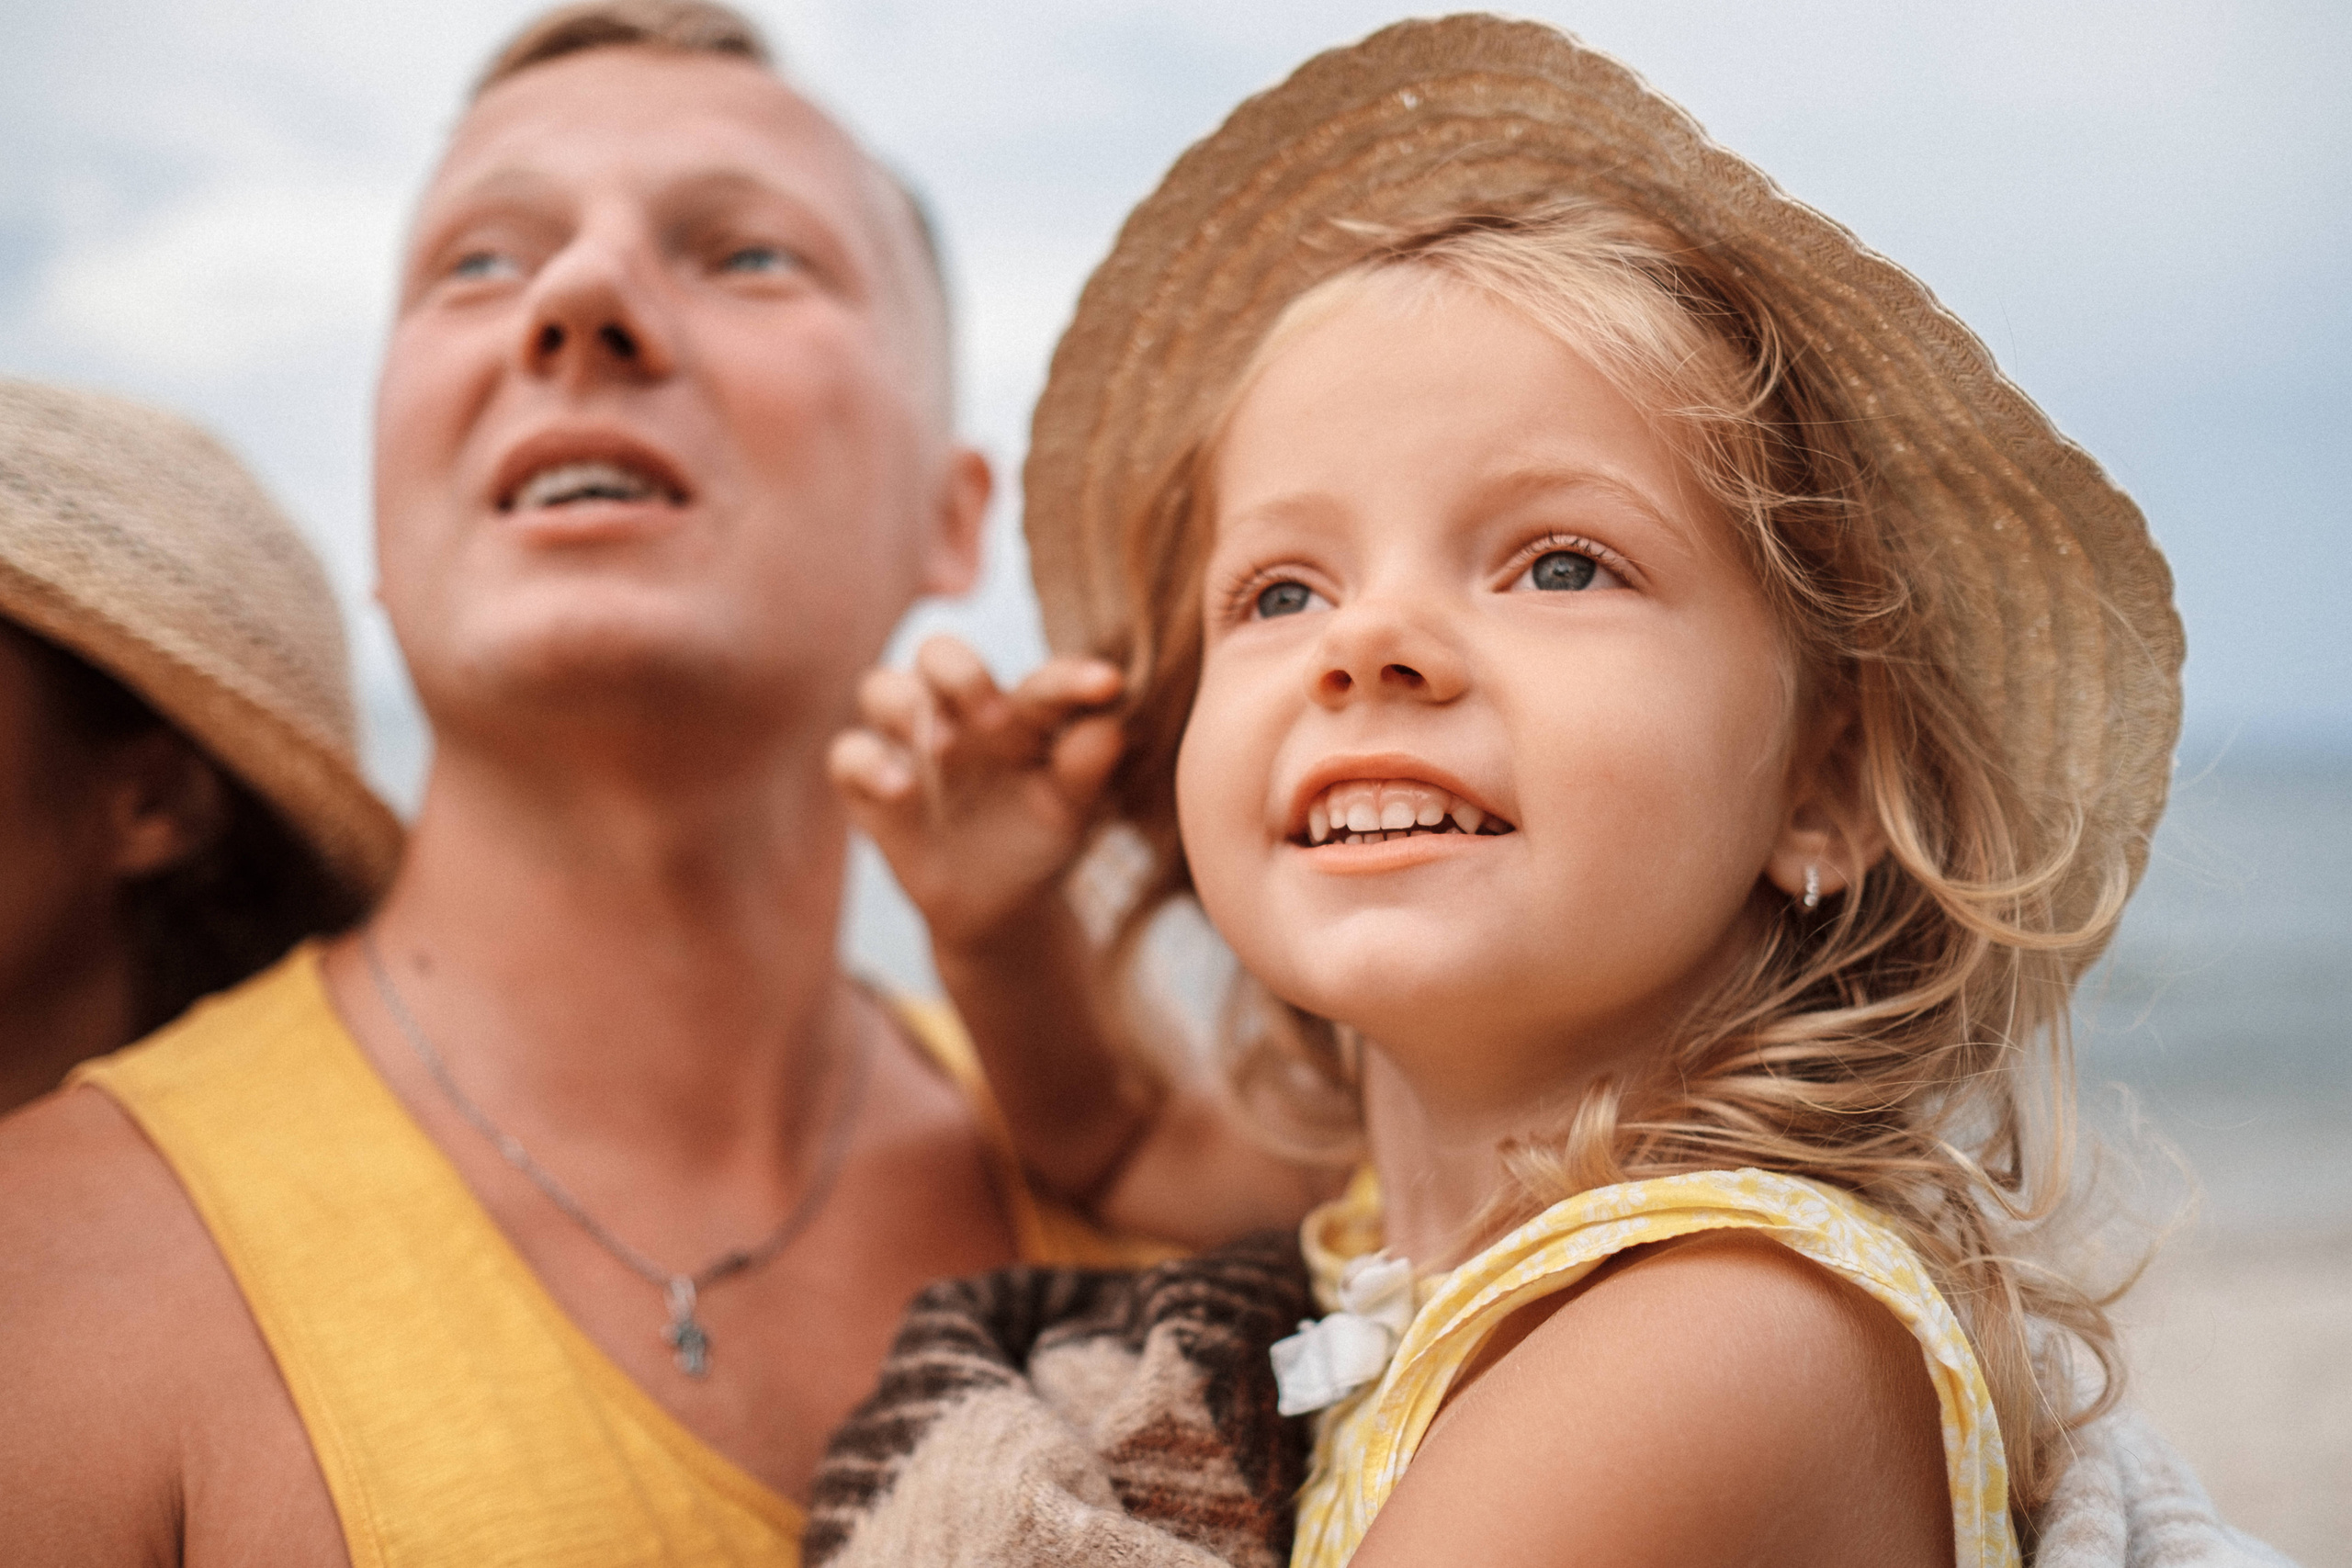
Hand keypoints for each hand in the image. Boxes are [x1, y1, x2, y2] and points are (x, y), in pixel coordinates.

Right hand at [828, 635, 1124, 954]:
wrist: (998, 904)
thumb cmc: (1038, 836)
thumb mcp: (1070, 808)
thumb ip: (1086, 767)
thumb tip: (1110, 728)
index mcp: (1019, 708)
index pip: (1039, 679)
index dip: (1070, 678)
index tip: (1106, 685)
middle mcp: (957, 710)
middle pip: (938, 652)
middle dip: (961, 673)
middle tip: (994, 719)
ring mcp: (908, 742)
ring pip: (881, 687)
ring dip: (908, 707)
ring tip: (944, 746)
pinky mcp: (868, 783)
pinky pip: (847, 753)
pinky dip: (868, 762)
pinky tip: (902, 790)